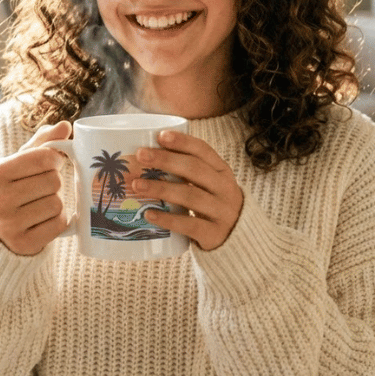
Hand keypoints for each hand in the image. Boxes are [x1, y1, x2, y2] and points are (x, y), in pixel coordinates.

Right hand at [0, 121, 71, 255]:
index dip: (55, 159)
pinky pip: (58, 225)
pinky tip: (44, 221)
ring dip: (55, 203)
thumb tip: (65, 126)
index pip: (43, 157)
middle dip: (53, 182)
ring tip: (40, 205)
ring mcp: (8, 225)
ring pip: (57, 203)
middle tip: (41, 188)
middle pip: (53, 181)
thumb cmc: (15, 187)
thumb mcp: (21, 162)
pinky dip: (58, 221)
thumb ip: (43, 142)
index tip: (51, 163)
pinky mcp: (23, 244)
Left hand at [133, 130, 242, 250]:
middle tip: (140, 155)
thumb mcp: (209, 185)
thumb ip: (187, 172)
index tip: (161, 135)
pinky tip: (149, 214)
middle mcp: (225, 189)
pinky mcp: (214, 234)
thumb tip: (145, 158)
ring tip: (137, 185)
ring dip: (161, 188)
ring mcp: (222, 212)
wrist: (238, 240)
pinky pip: (189, 225)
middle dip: (166, 160)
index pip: (204, 151)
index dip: (183, 142)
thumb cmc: (212, 206)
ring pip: (190, 196)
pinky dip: (168, 219)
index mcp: (222, 172)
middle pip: (195, 169)